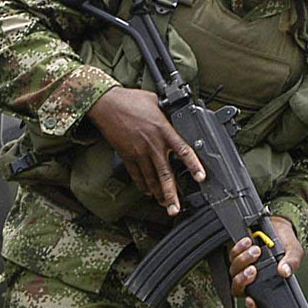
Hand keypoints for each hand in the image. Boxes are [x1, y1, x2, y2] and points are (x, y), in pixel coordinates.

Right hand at [85, 86, 204, 215]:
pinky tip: (147, 191)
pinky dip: (142, 184)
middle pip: (165, 174)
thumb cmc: (130, 100)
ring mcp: (139, 152)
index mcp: (163, 130)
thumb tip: (176, 112)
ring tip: (164, 204)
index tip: (201, 177)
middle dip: (171, 194)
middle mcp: (152, 144)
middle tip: (175, 208)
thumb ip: (167, 111)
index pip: (183, 150)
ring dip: (157, 193)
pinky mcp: (127, 155)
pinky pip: (136, 174)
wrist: (107, 105)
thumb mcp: (156, 101)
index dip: (193, 165)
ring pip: (150, 178)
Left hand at [228, 216, 302, 307]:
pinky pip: (232, 255)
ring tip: (256, 251)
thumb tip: (285, 271)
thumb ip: (292, 263)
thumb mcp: (294, 253)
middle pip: (239, 289)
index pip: (256, 305)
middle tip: (253, 269)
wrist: (278, 227)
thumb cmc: (285, 244)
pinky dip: (238, 249)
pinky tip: (248, 242)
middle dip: (243, 280)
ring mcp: (243, 268)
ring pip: (234, 272)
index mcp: (266, 286)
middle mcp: (252, 280)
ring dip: (243, 261)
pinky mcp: (237, 255)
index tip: (252, 301)